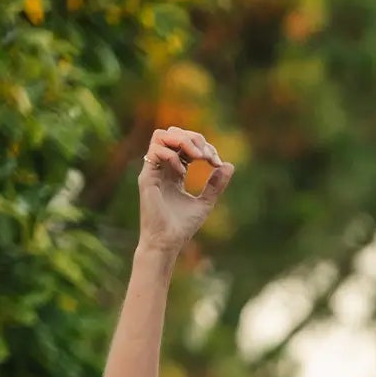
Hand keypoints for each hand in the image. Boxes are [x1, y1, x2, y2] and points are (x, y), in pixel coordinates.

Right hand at [138, 126, 232, 257]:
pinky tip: (183, 172)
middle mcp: (163, 167)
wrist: (167, 243)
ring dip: (183, 141)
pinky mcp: (147, 177)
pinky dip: (172, 155)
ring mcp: (153, 170)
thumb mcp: (205, 202)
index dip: (204, 147)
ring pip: (161, 135)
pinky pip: (155, 151)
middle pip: (173, 133)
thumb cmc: (182, 227)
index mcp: (175, 172)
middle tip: (208, 156)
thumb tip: (229, 165)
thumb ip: (215, 185)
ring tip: (198, 157)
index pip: (187, 145)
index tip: (217, 162)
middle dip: (194, 139)